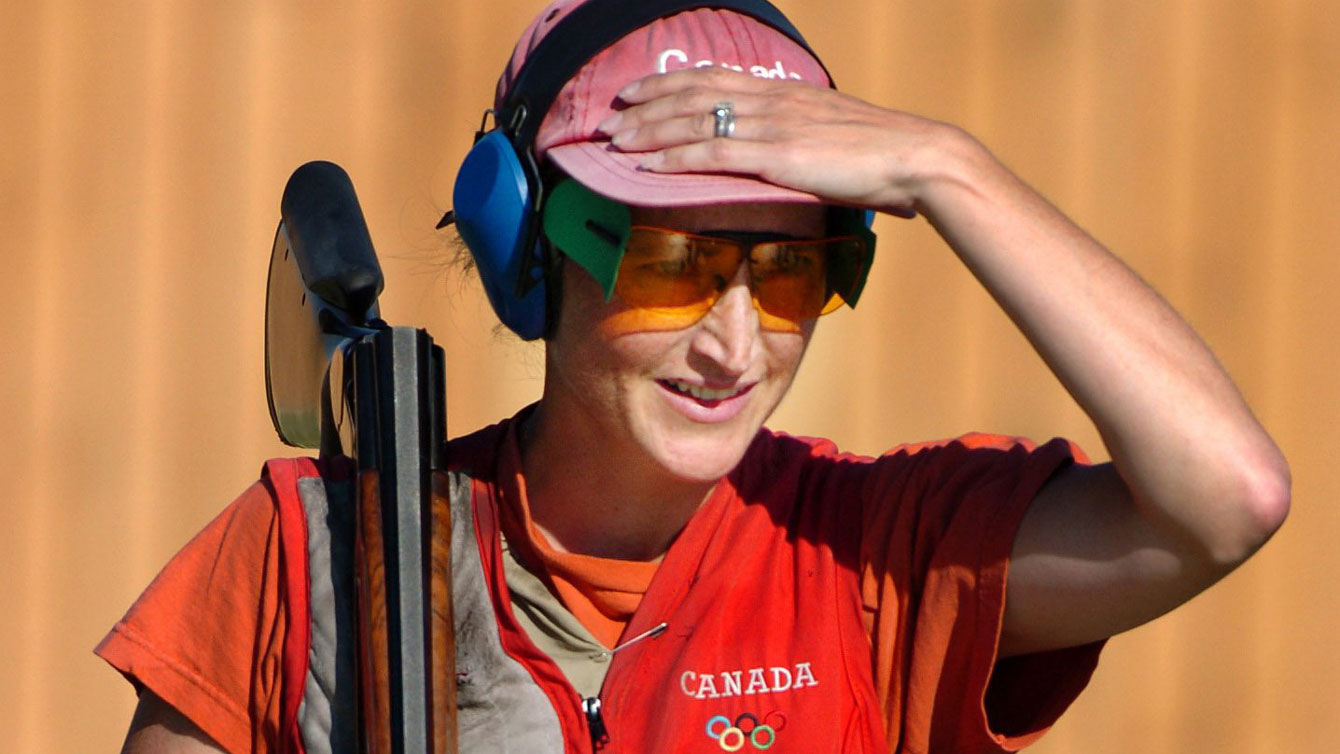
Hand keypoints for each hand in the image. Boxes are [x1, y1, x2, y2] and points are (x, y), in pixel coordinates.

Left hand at [598, 67, 950, 217]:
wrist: (915, 156)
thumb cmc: (881, 154)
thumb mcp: (832, 132)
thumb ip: (800, 136)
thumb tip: (785, 152)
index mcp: (783, 92)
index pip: (714, 78)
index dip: (670, 83)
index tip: (637, 91)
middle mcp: (771, 100)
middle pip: (693, 94)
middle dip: (647, 104)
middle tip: (612, 116)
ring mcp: (771, 126)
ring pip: (694, 121)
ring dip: (649, 132)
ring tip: (616, 142)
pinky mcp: (776, 155)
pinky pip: (713, 154)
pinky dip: (674, 159)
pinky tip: (647, 167)